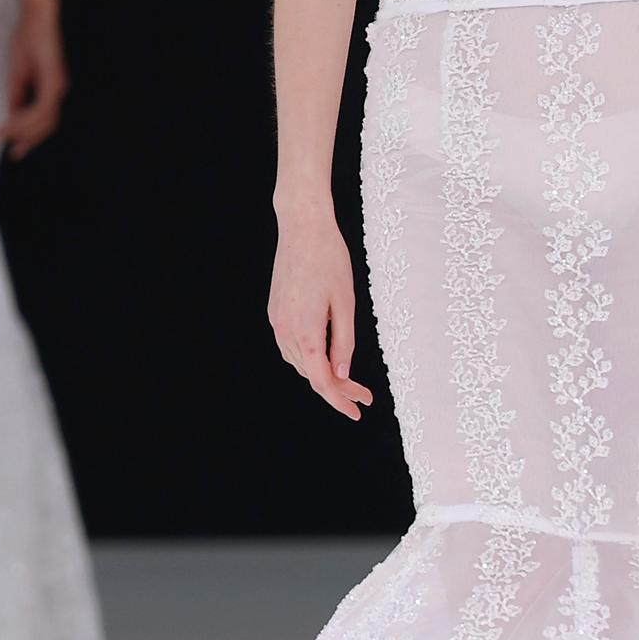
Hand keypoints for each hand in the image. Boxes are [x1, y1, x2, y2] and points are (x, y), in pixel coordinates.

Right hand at [0, 0, 67, 158]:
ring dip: (22, 130)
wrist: (36, 17)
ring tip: (2, 135)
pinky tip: (10, 122)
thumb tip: (12, 116)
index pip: (43, 120)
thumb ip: (16, 95)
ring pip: (43, 120)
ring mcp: (58, 87)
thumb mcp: (17, 73)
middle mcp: (58, 90)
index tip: (15, 148)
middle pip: (47, 125)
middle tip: (14, 154)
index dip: (30, 135)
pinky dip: (25, 118)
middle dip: (29, 140)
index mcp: (50, 89)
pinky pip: (41, 109)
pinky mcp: (54, 81)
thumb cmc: (26, 40)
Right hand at [269, 203, 375, 421]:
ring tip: (349, 379)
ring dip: (322, 374)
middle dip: (338, 388)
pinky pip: (291, 346)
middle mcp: (286, 331)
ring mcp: (276, 321)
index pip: (321, 380)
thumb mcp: (346, 303)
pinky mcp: (275, 312)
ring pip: (300, 362)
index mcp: (306, 331)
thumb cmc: (329, 260)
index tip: (358, 411)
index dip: (339, 400)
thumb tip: (341, 374)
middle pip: (311, 374)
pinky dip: (308, 358)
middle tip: (364, 395)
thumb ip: (344, 342)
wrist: (302, 227)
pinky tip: (324, 357)